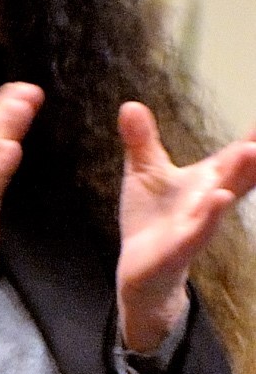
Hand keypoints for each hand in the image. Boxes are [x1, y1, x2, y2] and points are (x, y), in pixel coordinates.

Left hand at [116, 102, 255, 353]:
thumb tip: (130, 104)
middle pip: (237, 175)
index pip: (235, 157)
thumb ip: (142, 140)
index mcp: (207, 182)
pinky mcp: (179, 248)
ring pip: (221, 201)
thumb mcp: (144, 173)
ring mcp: (197, 225)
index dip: (254, 138)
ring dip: (236, 178)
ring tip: (251, 152)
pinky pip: (198, 231)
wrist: (141, 269)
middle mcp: (209, 201)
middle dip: (253, 153)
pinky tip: (219, 198)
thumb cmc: (151, 218)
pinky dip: (208, 216)